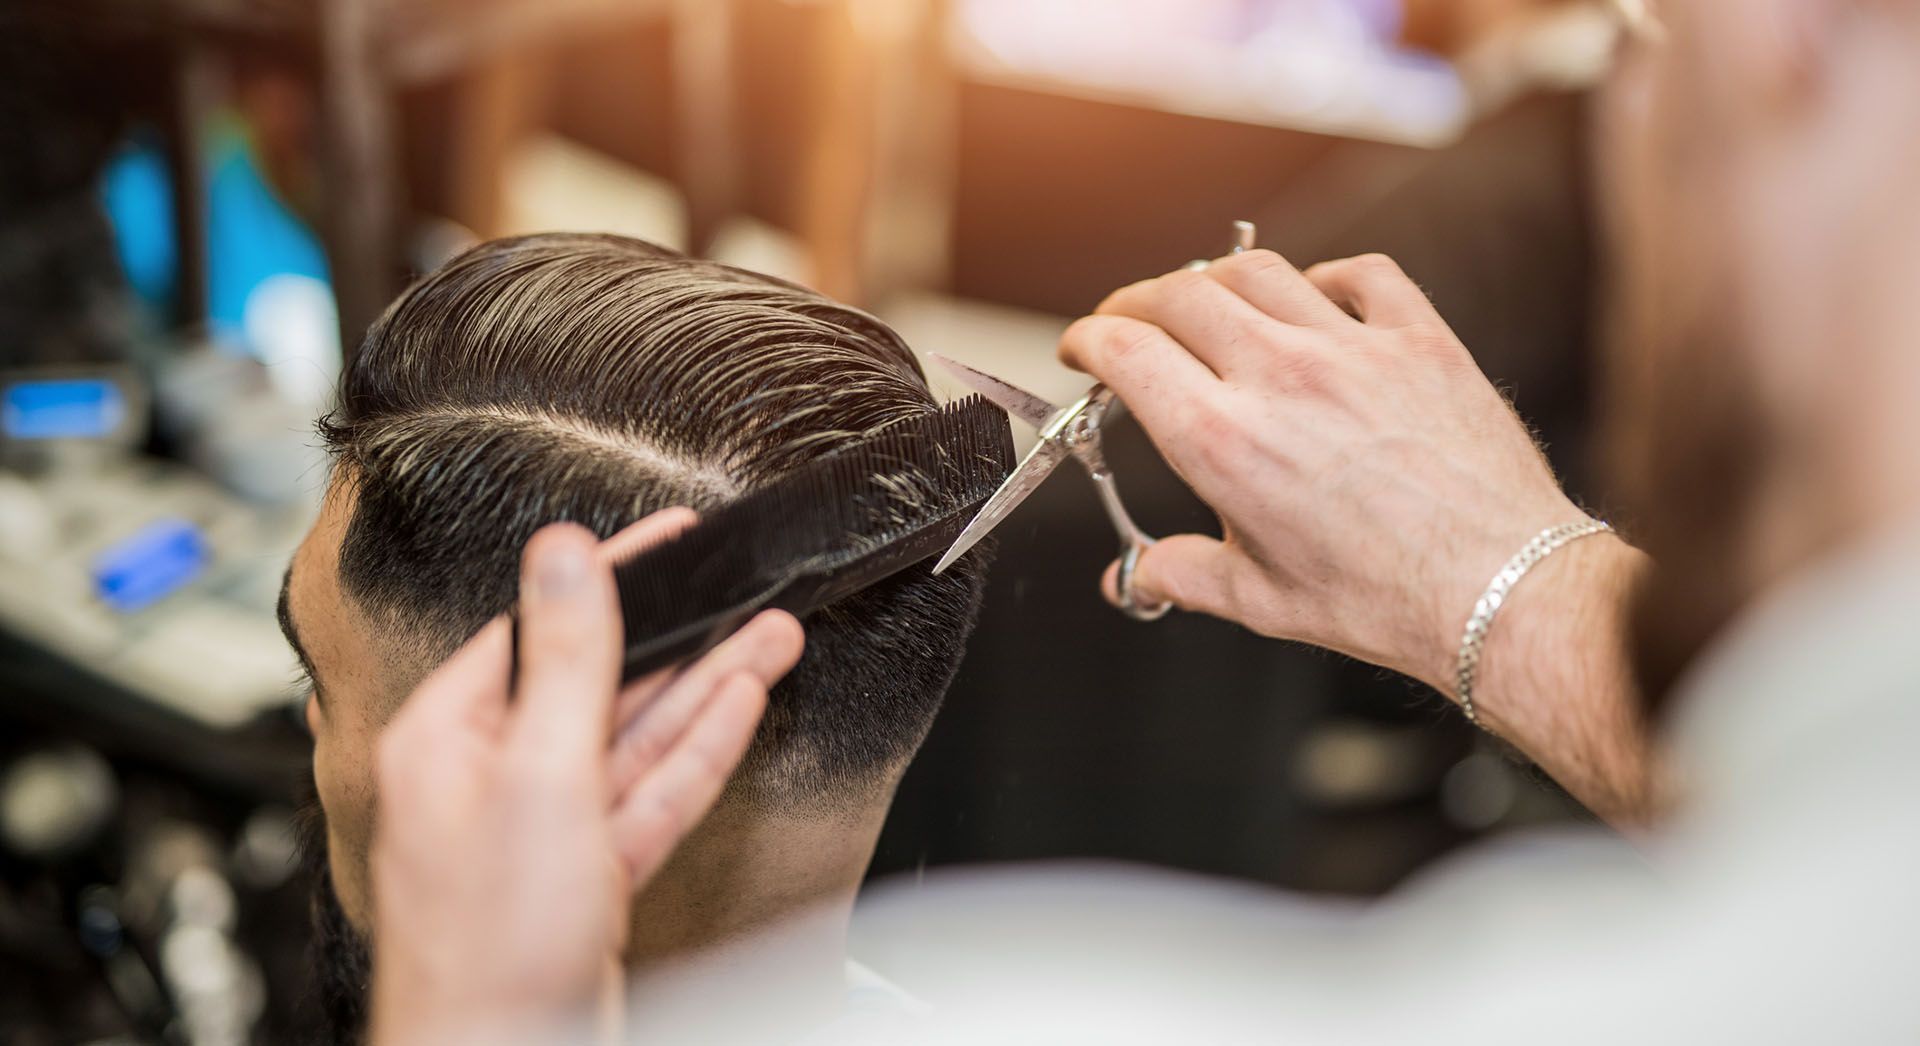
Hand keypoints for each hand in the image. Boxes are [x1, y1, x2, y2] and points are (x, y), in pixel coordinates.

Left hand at [366, 518, 804, 1045]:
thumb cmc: (488, 949)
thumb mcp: (541, 776)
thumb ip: (567, 659)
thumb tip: (562, 554)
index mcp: (447, 739)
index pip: (537, 630)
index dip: (608, 580)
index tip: (661, 541)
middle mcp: (489, 779)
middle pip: (598, 686)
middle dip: (679, 641)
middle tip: (738, 593)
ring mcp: (544, 833)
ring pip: (635, 742)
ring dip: (705, 691)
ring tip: (768, 639)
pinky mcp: (590, 878)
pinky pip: (649, 798)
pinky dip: (697, 756)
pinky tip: (739, 709)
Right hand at [1059, 250, 1601, 694]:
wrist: (1500, 590)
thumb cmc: (1385, 601)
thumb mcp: (1259, 599)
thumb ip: (1181, 575)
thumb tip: (1136, 578)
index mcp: (1224, 441)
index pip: (1126, 350)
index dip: (1087, 339)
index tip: (1081, 347)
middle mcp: (1281, 377)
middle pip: (1179, 294)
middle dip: (1137, 302)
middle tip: (1130, 322)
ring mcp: (1353, 349)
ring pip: (1258, 271)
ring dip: (1215, 280)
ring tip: (1207, 303)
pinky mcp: (1420, 341)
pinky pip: (1361, 274)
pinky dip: (1323, 276)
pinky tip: (1315, 299)